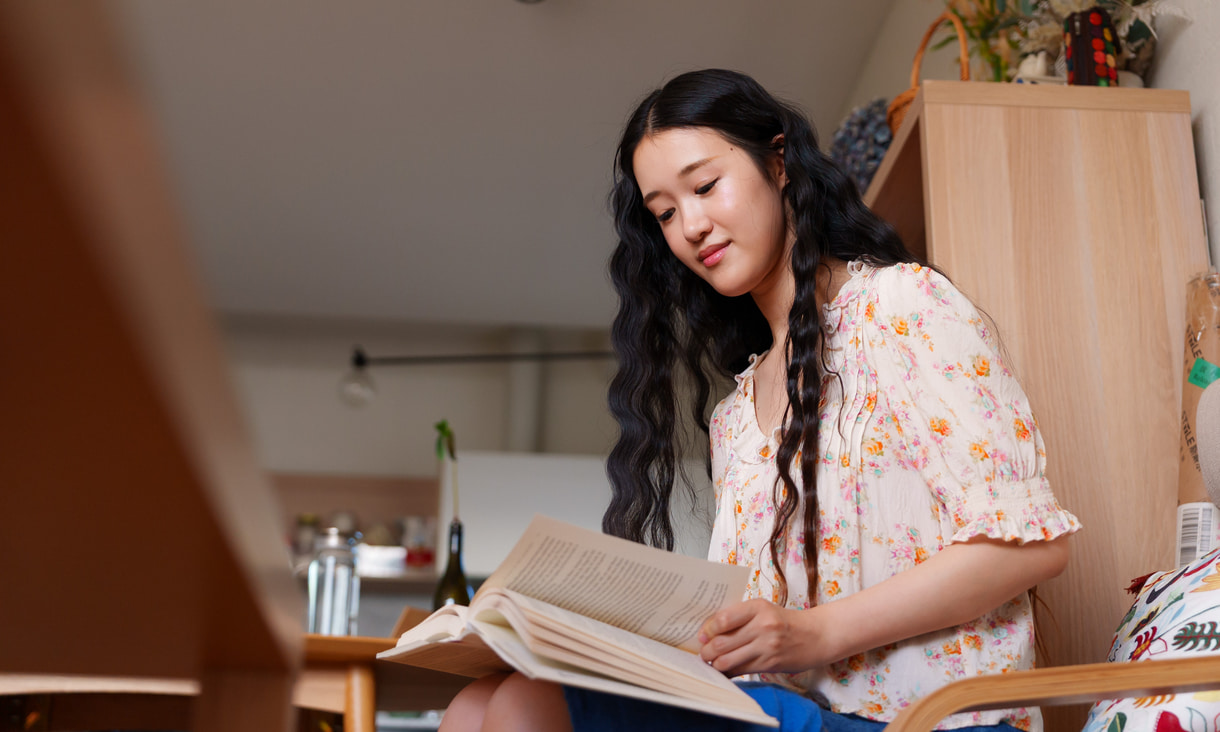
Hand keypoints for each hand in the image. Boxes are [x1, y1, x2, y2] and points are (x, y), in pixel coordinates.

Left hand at [697, 598, 821, 675]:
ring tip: (711, 662)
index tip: (701, 636)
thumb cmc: (784, 621)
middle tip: (702, 653)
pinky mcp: (770, 664)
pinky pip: (741, 670)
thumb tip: (709, 631)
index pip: (723, 619)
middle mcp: (762, 626)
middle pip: (722, 642)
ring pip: (728, 660)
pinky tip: (725, 670)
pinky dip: (728, 672)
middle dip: (706, 651)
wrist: (816, 636)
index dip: (707, 630)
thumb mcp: (763, 610)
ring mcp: (767, 647)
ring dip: (715, 663)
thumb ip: (739, 617)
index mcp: (758, 607)